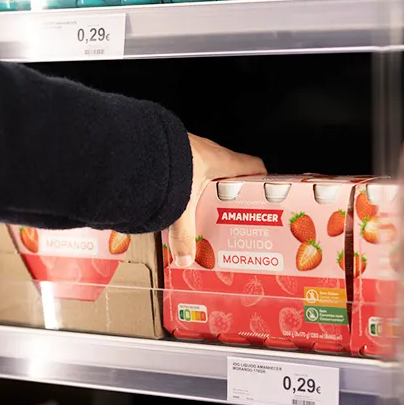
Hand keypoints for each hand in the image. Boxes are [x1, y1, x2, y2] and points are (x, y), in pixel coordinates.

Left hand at [167, 134, 265, 266]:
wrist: (141, 144)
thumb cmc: (171, 165)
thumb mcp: (182, 206)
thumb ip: (184, 234)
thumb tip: (186, 259)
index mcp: (223, 161)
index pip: (255, 166)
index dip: (262, 182)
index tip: (262, 199)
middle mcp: (211, 152)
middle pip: (232, 172)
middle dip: (232, 193)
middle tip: (230, 214)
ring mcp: (192, 148)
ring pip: (209, 170)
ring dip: (209, 188)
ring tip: (203, 209)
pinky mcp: (175, 149)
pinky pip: (190, 166)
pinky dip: (189, 181)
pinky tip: (178, 197)